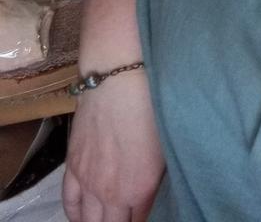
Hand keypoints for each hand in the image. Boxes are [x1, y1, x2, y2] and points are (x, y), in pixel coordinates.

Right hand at [62, 70, 165, 221]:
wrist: (118, 80)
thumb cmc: (151, 106)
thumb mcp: (165, 146)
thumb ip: (157, 178)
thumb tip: (153, 192)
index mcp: (139, 189)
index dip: (141, 219)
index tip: (143, 214)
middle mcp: (111, 193)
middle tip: (126, 214)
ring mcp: (88, 181)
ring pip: (88, 220)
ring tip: (105, 219)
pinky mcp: (72, 166)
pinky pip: (69, 202)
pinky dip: (76, 214)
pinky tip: (83, 215)